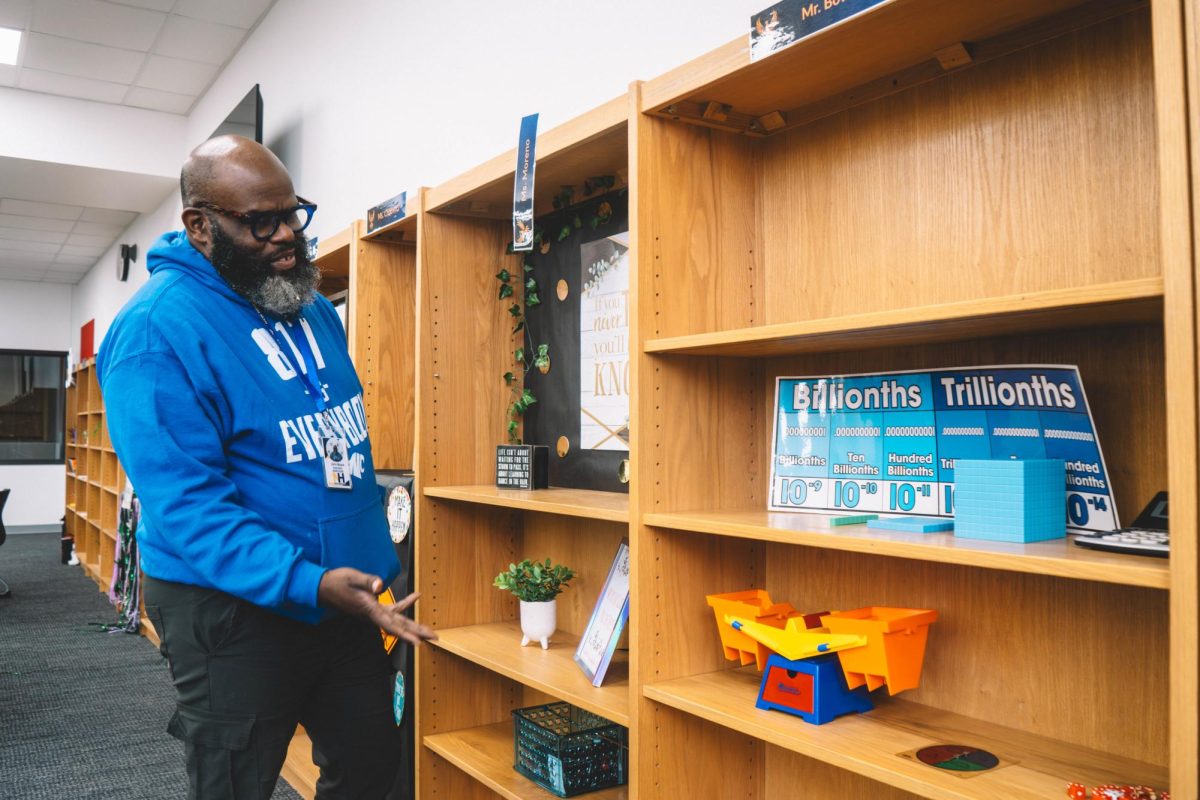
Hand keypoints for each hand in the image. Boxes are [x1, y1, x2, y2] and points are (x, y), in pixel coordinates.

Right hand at [317, 567, 437, 646]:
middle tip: (434, 637)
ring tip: (428, 629)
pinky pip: (392, 609)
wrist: (323, 588)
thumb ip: (368, 581)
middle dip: (417, 632)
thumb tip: (380, 586)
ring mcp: (373, 612)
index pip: (391, 625)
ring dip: (413, 623)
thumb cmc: (337, 582)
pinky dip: (404, 604)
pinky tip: (415, 596)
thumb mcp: (353, 578)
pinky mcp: (373, 607)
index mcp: (370, 609)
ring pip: (397, 620)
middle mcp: (373, 614)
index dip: (406, 635)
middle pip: (399, 626)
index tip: (418, 642)